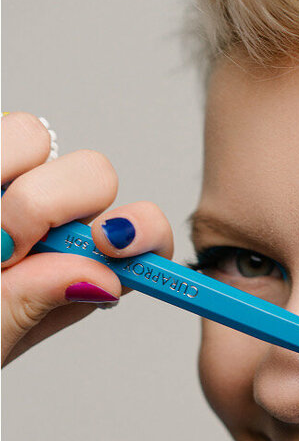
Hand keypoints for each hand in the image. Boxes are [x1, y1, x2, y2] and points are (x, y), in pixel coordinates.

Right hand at [1, 112, 174, 365]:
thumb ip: (32, 304)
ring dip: (1, 174)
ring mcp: (7, 183)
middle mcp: (53, 222)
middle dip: (50, 203)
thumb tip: (100, 277)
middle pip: (94, 174)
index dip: (140, 230)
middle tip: (2, 249)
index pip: (143, 236)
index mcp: (77, 270)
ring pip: (32, 135)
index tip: (108, 240)